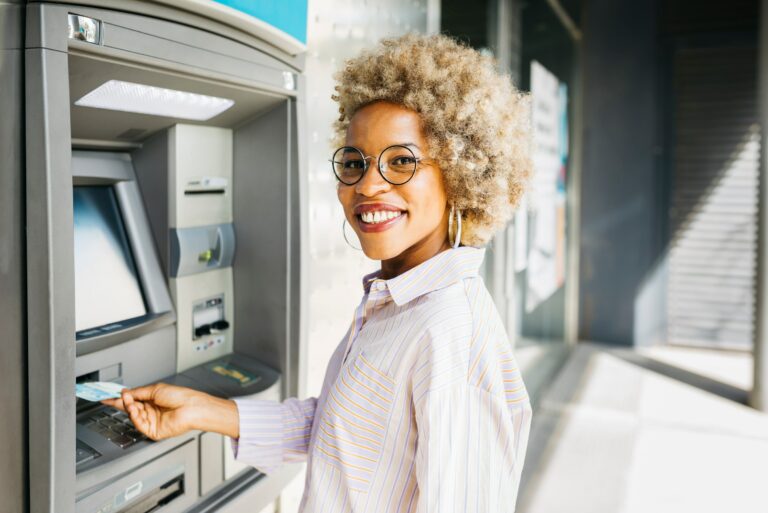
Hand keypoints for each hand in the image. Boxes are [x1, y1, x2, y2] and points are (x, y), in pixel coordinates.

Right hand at [102, 383, 238, 440]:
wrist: (192, 407)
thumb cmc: (181, 396)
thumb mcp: (156, 389)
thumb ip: (139, 392)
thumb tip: (125, 392)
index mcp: (153, 400)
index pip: (133, 399)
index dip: (120, 398)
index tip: (108, 395)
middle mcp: (152, 411)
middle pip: (131, 408)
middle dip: (121, 403)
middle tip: (112, 398)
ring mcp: (152, 421)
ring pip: (134, 416)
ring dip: (129, 407)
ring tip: (128, 400)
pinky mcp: (153, 431)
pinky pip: (139, 424)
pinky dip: (134, 416)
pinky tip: (134, 408)